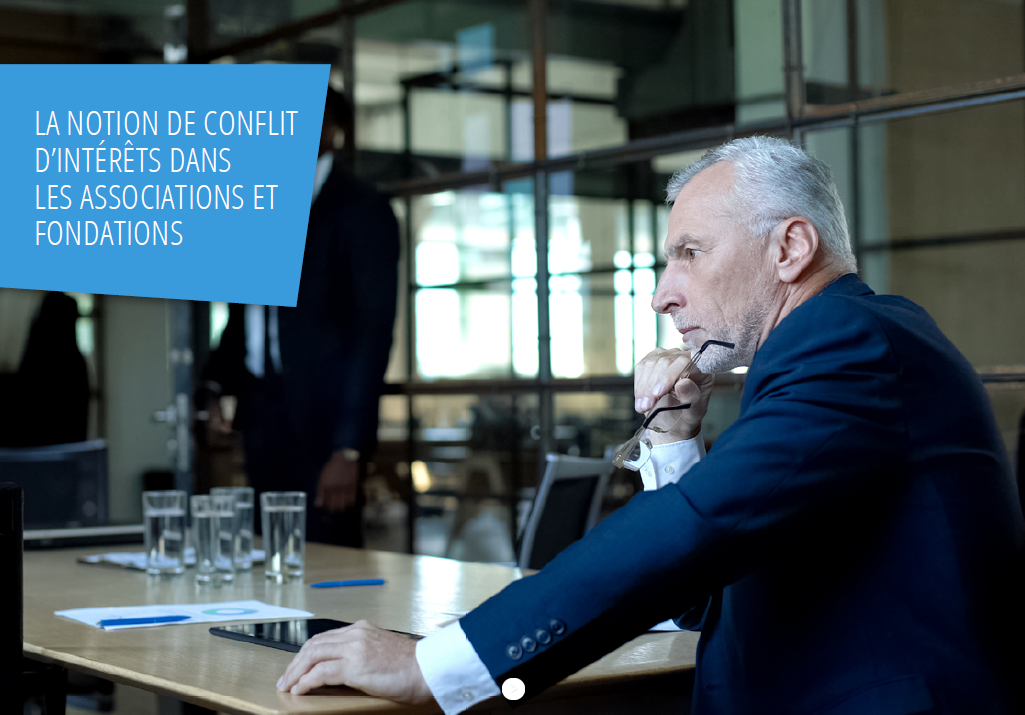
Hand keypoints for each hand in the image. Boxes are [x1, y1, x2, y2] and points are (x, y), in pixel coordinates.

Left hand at [277, 620, 432, 702]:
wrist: (428, 669)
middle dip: (296, 662)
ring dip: (297, 672)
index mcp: (363, 629)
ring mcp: (355, 648)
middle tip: (286, 678)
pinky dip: (307, 680)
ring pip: (313, 655)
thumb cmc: (412, 666)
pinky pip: (321, 672)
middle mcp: (356, 634)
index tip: (298, 666)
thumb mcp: (382, 652)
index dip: (307, 653)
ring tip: (289, 685)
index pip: (325, 638)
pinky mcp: (355, 665)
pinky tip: (301, 689)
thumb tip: (342, 669)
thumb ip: (362, 653)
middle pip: (314, 644)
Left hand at [315, 451, 358, 512]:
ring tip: (340, 507)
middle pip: (334, 505)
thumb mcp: (322, 477)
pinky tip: (347, 503)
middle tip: (333, 509)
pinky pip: (351, 500)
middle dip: (333, 509)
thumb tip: (317, 504)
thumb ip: (320, 491)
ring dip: (341, 508)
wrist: (345, 458)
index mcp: (326, 485)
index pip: (324, 502)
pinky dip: (349, 504)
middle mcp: (335, 488)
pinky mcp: (353, 487)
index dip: (325, 507)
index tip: (326, 507)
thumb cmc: (332, 466)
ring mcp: (345, 488)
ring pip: (343, 504)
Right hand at [633, 347, 713, 443]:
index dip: (669, 375)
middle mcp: (684, 358)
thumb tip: (682, 384)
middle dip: (653, 385)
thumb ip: (692, 397)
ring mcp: (667, 357)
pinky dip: (639, 385)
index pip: (684, 362)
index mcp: (701, 367)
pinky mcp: (652, 360)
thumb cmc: (688, 413)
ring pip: (650, 364)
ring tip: (643, 406)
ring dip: (643, 387)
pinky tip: (641, 400)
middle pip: (665, 361)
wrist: (675, 418)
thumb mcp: (695, 412)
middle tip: (647, 405)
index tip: (658, 393)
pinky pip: (641, 368)